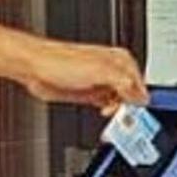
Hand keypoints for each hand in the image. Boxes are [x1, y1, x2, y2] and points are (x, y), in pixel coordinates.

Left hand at [20, 41, 146, 112]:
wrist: (36, 68)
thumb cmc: (61, 62)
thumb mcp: (102, 71)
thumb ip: (125, 84)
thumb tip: (141, 97)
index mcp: (121, 60)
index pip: (141, 85)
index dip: (138, 100)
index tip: (132, 112)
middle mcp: (112, 71)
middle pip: (132, 95)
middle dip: (128, 107)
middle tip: (119, 115)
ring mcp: (100, 83)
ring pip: (119, 102)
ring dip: (116, 112)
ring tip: (108, 113)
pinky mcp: (89, 94)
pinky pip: (106, 106)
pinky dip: (107, 113)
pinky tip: (102, 113)